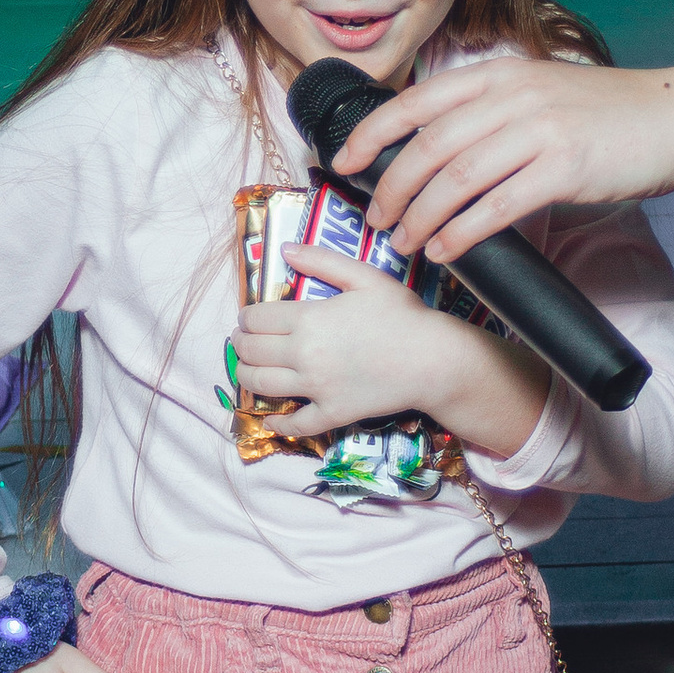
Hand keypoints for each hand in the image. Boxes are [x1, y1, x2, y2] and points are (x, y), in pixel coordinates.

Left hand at [234, 244, 461, 439]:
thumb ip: (322, 261)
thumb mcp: (365, 277)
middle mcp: (304, 355)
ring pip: (261, 385)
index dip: (246, 317)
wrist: (432, 360)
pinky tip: (270, 418)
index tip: (248, 318)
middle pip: (251, 351)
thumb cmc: (402, 315)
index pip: (256, 319)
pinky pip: (295, 424)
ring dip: (245, 375)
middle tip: (243, 341)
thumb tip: (286, 248)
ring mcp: (316, 388)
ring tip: (248, 368)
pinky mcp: (332, 413)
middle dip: (240, 344)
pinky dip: (277, 422)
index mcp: (309, 319)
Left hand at [338, 50, 673, 262]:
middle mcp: (513, 97)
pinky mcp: (564, 168)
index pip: (417, 101)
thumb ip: (492, 113)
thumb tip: (437, 152)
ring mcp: (539, 131)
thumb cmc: (609, 113)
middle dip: (392, 188)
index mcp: (500, 74)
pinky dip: (463, 232)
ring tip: (406, 242)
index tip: (345, 160)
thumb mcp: (540, 93)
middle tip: (378, 219)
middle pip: (429, 147)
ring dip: (421, 217)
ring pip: (456, 180)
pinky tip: (448, 250)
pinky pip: (496, 207)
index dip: (373, 133)